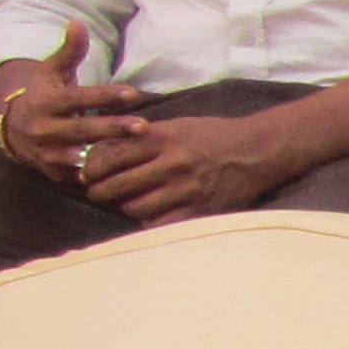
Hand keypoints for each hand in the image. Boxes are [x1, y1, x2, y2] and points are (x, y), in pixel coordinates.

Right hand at [0, 27, 151, 189]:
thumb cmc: (43, 95)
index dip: (104, 96)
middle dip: (112, 129)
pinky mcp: (54, 175)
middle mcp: (43, 130)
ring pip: (80, 158)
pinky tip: (129, 175)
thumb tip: (77, 23)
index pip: (77, 98)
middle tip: (144, 127)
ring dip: (109, 157)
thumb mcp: (51, 72)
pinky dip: (101, 178)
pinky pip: (80, 179)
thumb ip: (69, 51)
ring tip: (139, 154)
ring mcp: (48, 155)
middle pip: (81, 131)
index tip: (134, 93)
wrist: (14, 129)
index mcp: (45, 103)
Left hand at [81, 104, 302, 223]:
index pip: (110, 155)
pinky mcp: (199, 209)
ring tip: (127, 201)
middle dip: (99, 191)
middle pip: (117, 185)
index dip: (91, 167)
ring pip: (135, 207)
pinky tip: (151, 213)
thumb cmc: (214, 135)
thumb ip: (143, 137)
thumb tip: (103, 150)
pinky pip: (160, 223)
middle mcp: (171, 163)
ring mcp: (186, 189)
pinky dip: (150, 220)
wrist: (259, 151)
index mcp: (162, 138)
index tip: (88, 172)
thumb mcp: (177, 125)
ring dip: (125, 206)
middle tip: (97, 192)